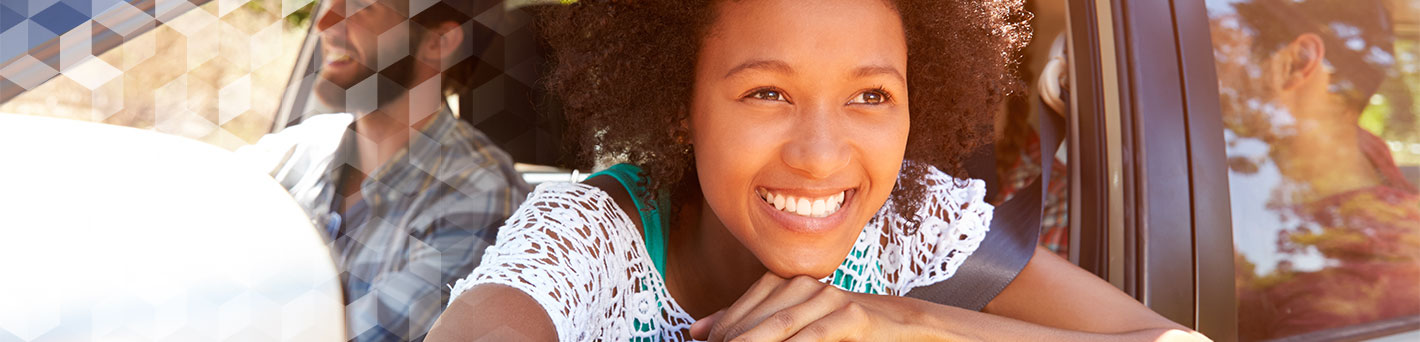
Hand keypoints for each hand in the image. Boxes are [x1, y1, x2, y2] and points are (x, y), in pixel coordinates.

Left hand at [688, 272, 928, 341]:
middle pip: (756, 319)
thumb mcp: (789, 323)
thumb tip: (695, 333)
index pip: (739, 310)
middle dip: (734, 341)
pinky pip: (816, 335)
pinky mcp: (852, 315)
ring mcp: (828, 297)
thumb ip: (744, 323)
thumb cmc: (836, 326)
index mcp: (783, 282)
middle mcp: (803, 285)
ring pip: (781, 325)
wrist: (895, 323)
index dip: (720, 333)